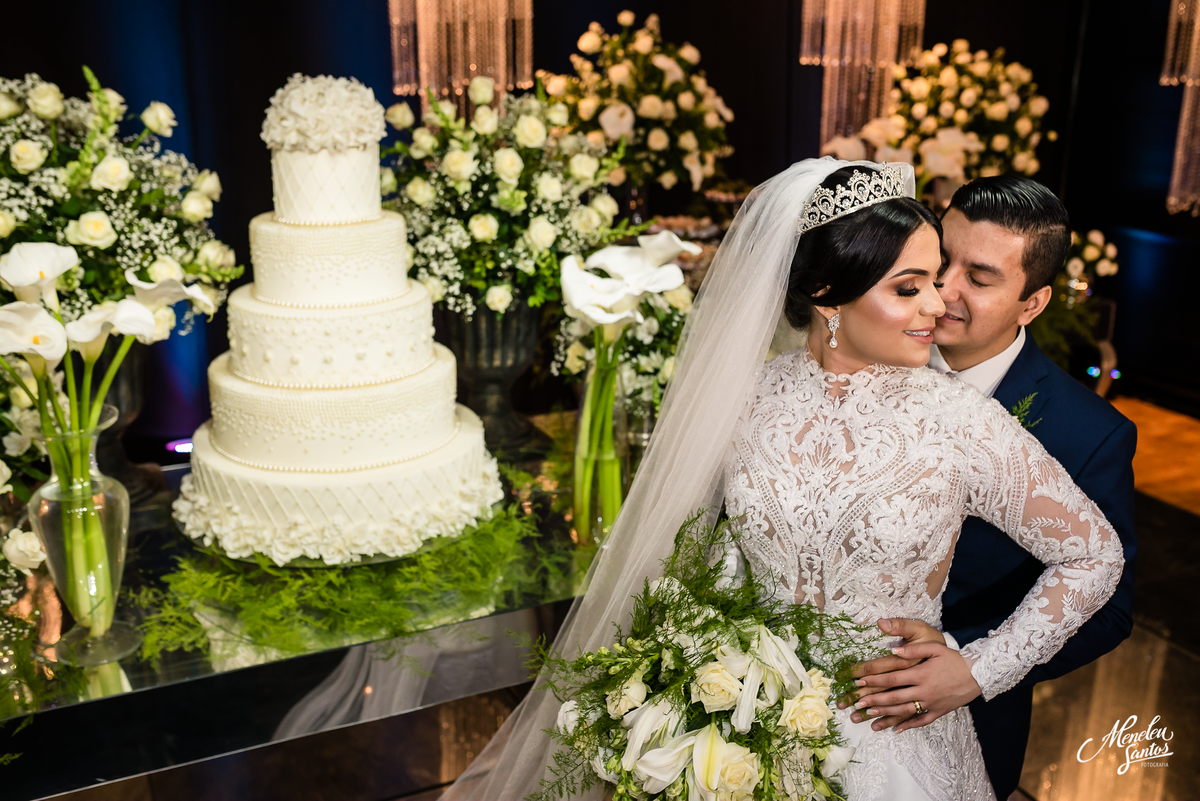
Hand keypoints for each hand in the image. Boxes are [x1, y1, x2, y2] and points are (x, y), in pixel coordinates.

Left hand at [848, 638, 982, 732]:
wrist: (978, 675)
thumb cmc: (954, 659)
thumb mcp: (935, 648)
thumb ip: (914, 649)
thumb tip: (894, 651)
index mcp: (921, 674)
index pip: (892, 678)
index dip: (875, 680)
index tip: (860, 682)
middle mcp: (924, 691)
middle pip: (895, 697)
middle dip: (875, 700)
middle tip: (859, 703)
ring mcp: (931, 703)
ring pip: (904, 711)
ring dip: (886, 714)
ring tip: (870, 717)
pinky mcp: (939, 711)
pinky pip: (921, 721)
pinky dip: (908, 725)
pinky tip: (896, 729)